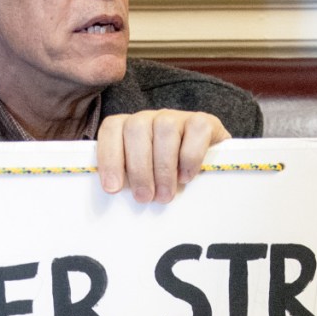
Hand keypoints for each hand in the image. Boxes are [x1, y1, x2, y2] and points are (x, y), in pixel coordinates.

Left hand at [97, 109, 229, 202]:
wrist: (207, 165)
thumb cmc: (164, 178)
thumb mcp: (140, 179)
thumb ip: (125, 180)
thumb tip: (114, 193)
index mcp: (128, 128)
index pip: (112, 129)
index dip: (109, 157)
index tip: (113, 188)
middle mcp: (150, 118)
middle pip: (136, 129)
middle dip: (139, 168)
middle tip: (144, 198)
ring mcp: (177, 117)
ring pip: (165, 129)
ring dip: (163, 167)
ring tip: (164, 195)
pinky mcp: (204, 121)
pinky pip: (196, 131)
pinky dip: (190, 157)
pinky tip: (186, 178)